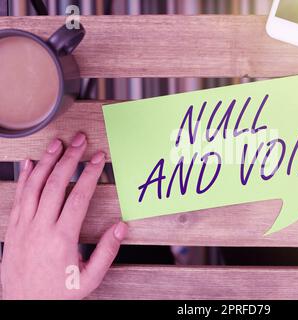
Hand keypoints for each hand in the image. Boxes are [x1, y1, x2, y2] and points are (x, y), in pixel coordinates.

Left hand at [1, 133, 127, 299]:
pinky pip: (18, 197)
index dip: (90, 174)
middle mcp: (40, 228)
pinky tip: (31, 163)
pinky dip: (25, 177)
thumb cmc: (57, 294)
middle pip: (55, 185)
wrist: (22, 306)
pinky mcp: (12, 229)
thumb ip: (107, 252)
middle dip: (69, 159)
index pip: (78, 197)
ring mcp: (23, 227)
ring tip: (57, 144)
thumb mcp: (89, 279)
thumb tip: (122, 227)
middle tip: (79, 140)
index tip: (98, 158)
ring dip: (46, 162)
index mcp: (62, 238)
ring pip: (34, 186)